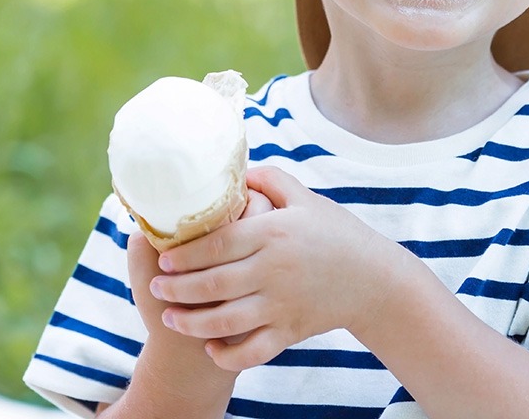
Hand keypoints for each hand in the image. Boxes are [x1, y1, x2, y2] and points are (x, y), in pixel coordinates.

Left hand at [149, 166, 392, 371]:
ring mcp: (282, 304)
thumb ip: (268, 179)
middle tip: (155, 287)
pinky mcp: (291, 331)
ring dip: (192, 322)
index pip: (219, 244)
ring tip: (169, 317)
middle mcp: (274, 270)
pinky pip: (253, 351)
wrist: (373, 277)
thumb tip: (235, 174)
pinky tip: (211, 346)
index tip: (163, 257)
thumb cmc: (335, 231)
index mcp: (274, 233)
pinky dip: (228, 354)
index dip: (186, 254)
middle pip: (214, 284)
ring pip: (226, 321)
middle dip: (178, 289)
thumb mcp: (304, 197)